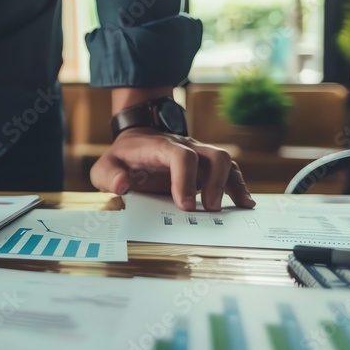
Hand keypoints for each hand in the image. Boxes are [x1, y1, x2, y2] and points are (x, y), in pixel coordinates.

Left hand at [90, 127, 254, 211]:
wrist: (135, 140)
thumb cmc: (122, 158)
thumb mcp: (105, 167)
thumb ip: (109, 177)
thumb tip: (123, 186)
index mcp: (160, 147)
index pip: (181, 156)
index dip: (186, 180)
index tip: (184, 205)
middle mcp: (184, 146)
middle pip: (212, 156)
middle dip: (216, 184)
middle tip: (210, 210)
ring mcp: (198, 153)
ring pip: (225, 161)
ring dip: (232, 185)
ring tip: (238, 207)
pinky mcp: (205, 164)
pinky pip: (229, 170)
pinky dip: (238, 185)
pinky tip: (244, 203)